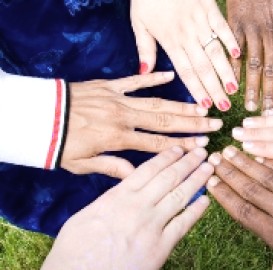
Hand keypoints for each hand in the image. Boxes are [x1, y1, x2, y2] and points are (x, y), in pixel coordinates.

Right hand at [42, 147, 211, 269]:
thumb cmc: (74, 251)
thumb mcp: (84, 216)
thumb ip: (109, 200)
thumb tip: (123, 191)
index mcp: (118, 197)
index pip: (148, 170)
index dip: (167, 157)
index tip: (179, 148)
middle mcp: (138, 207)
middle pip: (169, 178)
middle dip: (188, 163)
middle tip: (202, 152)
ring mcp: (151, 227)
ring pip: (180, 196)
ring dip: (196, 180)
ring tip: (208, 168)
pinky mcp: (160, 248)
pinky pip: (183, 224)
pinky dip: (196, 210)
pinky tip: (205, 200)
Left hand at [62, 72, 222, 178]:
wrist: (39, 116)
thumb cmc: (59, 144)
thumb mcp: (82, 164)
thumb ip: (112, 167)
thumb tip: (137, 175)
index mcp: (118, 139)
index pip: (158, 144)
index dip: (183, 145)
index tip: (204, 145)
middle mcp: (124, 118)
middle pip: (165, 121)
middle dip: (193, 123)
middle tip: (216, 123)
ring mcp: (118, 99)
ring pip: (156, 102)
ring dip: (181, 104)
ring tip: (203, 106)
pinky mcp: (109, 85)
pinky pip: (134, 81)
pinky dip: (152, 78)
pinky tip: (170, 75)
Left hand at [131, 0, 239, 111]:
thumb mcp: (139, 22)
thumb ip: (144, 48)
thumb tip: (145, 73)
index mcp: (170, 41)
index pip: (185, 71)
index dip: (196, 89)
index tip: (205, 106)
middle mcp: (187, 35)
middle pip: (203, 66)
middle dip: (215, 88)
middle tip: (224, 106)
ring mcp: (200, 21)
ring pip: (215, 50)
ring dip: (225, 70)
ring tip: (234, 88)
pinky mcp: (209, 8)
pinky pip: (222, 26)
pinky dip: (230, 39)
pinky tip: (237, 55)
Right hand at [227, 0, 272, 110]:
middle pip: (272, 70)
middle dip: (269, 94)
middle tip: (265, 114)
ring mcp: (253, 28)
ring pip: (252, 64)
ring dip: (251, 87)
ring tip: (249, 106)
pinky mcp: (235, 22)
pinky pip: (233, 49)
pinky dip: (232, 67)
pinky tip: (232, 83)